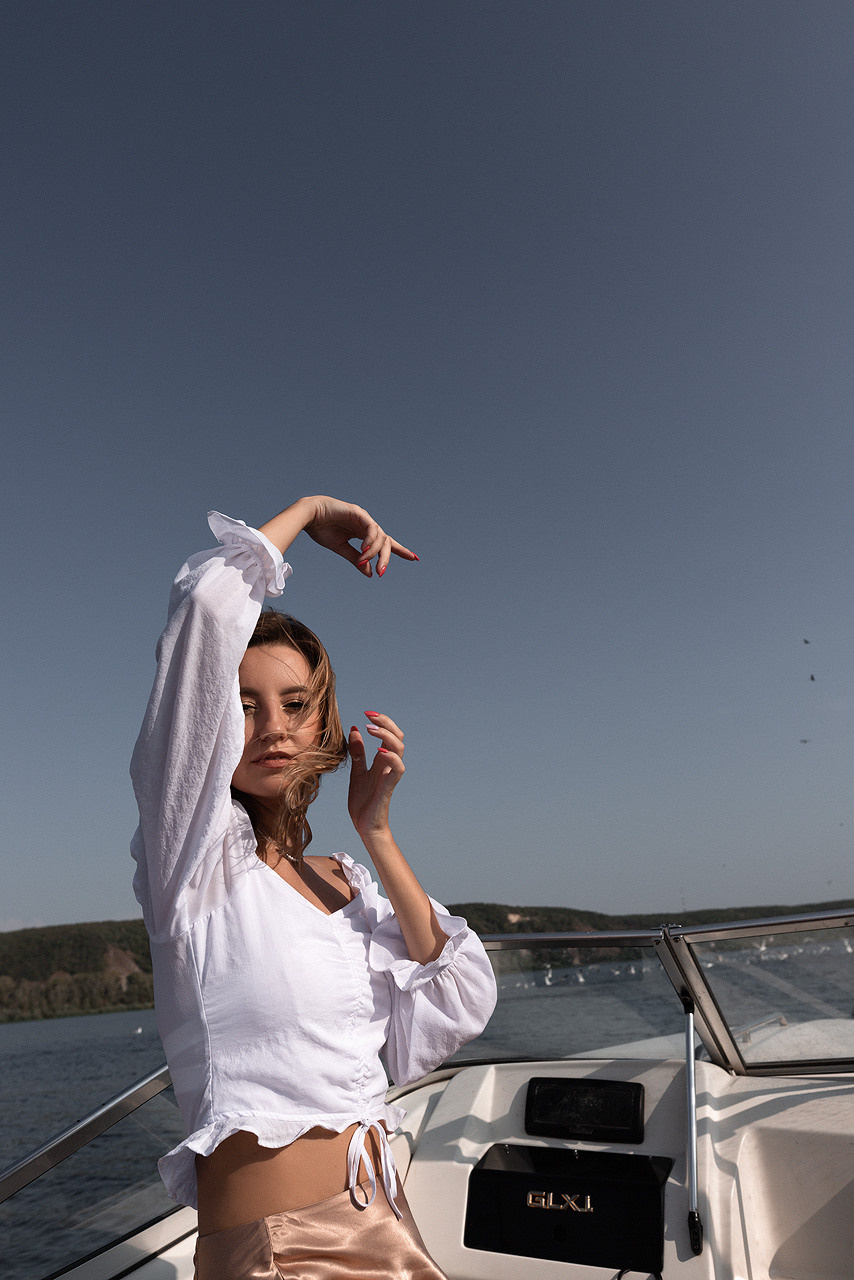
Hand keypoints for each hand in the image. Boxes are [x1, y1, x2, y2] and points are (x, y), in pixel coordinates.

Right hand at [304, 497, 416, 577]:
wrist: (308, 516)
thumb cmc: (321, 530)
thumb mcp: (341, 549)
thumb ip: (357, 560)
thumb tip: (371, 573)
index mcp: (363, 533)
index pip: (386, 543)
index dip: (400, 550)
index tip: (414, 558)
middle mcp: (366, 525)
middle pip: (386, 542)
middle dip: (386, 558)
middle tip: (382, 573)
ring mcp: (364, 518)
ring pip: (379, 536)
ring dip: (374, 552)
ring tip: (363, 562)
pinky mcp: (359, 513)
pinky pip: (371, 528)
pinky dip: (370, 541)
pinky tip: (364, 550)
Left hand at [347, 712, 404, 839]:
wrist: (364, 825)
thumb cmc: (362, 800)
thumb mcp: (356, 771)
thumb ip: (357, 752)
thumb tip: (354, 729)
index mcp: (381, 760)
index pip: (388, 734)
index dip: (381, 721)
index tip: (367, 713)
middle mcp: (389, 764)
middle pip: (397, 736)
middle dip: (386, 723)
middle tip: (370, 715)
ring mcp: (391, 774)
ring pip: (399, 748)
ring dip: (387, 735)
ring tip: (371, 729)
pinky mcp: (389, 786)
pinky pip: (398, 769)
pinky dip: (391, 757)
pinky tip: (379, 751)